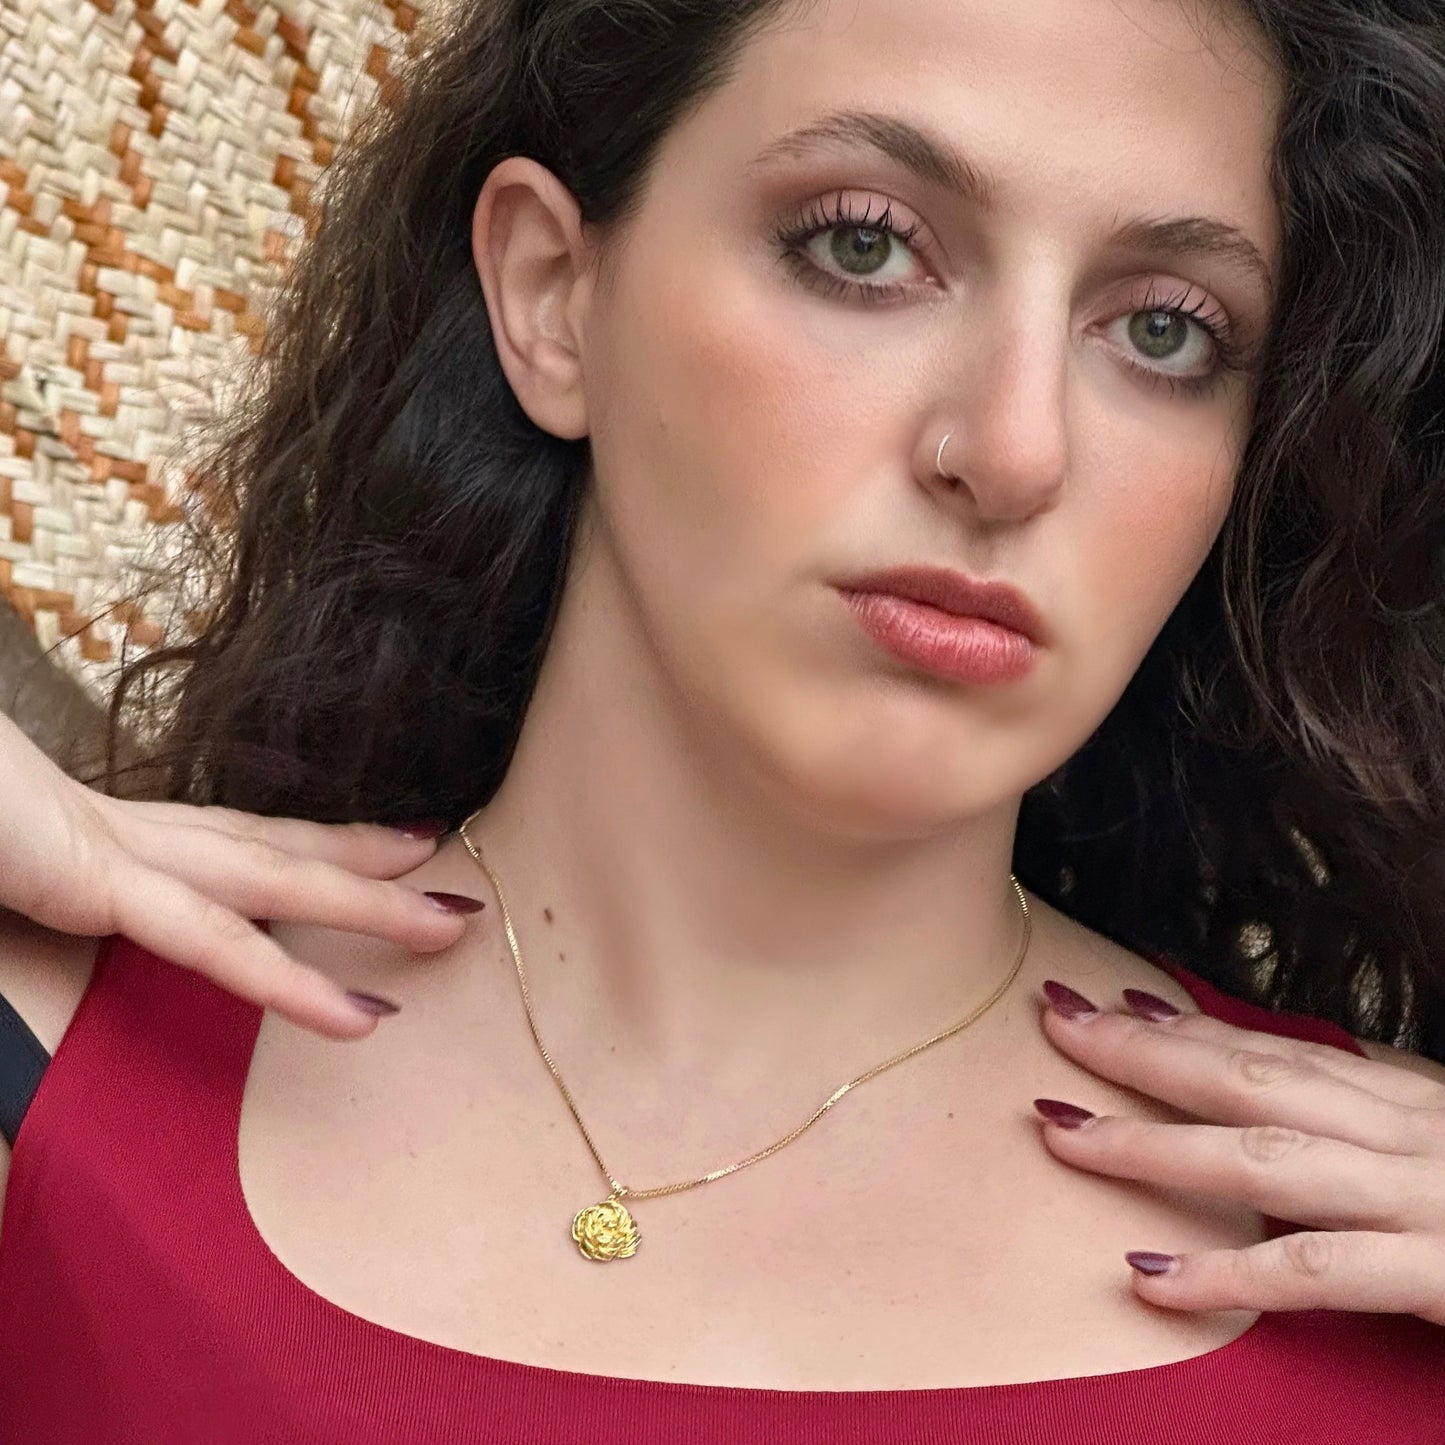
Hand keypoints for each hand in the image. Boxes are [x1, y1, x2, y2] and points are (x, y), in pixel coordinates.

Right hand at [0, 710, 481, 1038]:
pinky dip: (287, 981)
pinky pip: (211, 942)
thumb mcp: (18, 856)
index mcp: (110, 833)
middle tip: (453, 881)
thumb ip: (65, 878)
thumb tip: (92, 890)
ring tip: (452, 928)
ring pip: (273, 881)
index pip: (237, 837)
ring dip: (368, 906)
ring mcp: (114, 852)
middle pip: (275, 848)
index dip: (316, 843)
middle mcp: (129, 833)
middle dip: (369, 863)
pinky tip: (357, 1015)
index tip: (392, 843)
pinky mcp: (88, 879)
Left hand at [1031, 978, 1444, 1325]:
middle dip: (1144, 1052)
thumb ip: (1371, 1118)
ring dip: (1153, 1144)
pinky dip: (1227, 1273)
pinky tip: (1148, 1277)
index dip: (1190, 1028)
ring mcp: (1416, 1198)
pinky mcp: (1437, 1272)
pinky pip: (1314, 1271)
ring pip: (1260, 1158)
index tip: (1113, 1005)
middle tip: (1058, 1024)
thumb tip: (1285, 1093)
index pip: (1275, 1054)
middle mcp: (1401, 1134)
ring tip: (1062, 1134)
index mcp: (1403, 1103)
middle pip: (1249, 1082)